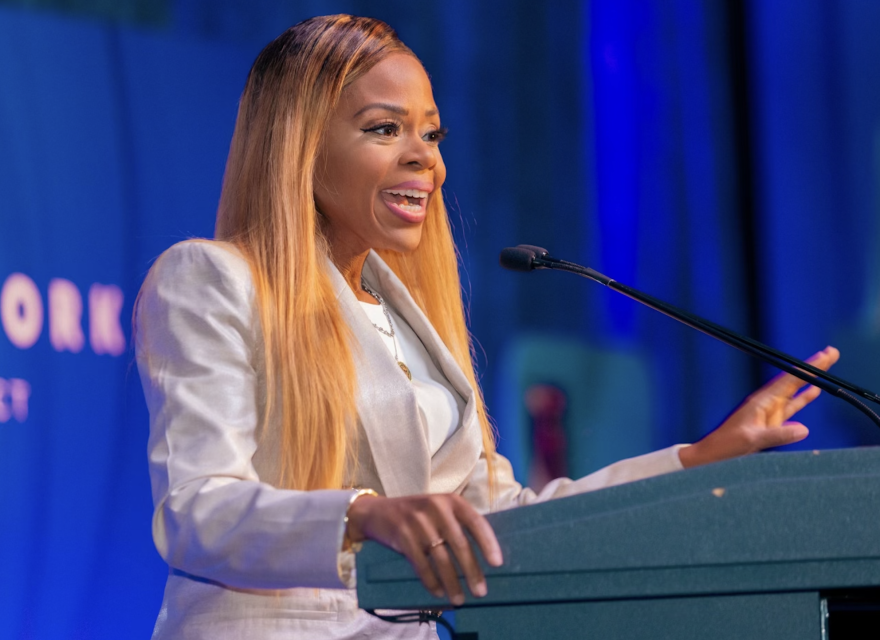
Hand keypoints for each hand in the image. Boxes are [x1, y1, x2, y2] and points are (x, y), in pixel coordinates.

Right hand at [345, 493, 502, 604]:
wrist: (378, 511)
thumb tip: (484, 554)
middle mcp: (436, 508)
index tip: (497, 564)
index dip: (488, 543)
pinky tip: (438, 592)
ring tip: (459, 599)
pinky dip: (431, 581)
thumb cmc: (417, 513)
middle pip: (459, 543)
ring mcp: (418, 522)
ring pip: (441, 558)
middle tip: (480, 591)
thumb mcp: (439, 508)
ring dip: (452, 582)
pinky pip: (421, 564)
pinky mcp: (403, 536)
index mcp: (451, 501)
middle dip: (471, 570)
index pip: (476, 521)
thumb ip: (458, 523)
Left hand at [678, 346, 839, 467]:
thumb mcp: (752, 439)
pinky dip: (803, 398)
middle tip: (832, 352)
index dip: (808, 368)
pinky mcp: (771, 422)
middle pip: (794, 380)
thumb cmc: (727, 445)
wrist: (714, 454)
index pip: (789, 380)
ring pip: (794, 391)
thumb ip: (777, 435)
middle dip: (813, 367)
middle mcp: (767, 402)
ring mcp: (769, 412)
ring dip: (811, 379)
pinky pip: (791, 407)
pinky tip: (814, 391)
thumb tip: (804, 429)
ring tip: (826, 365)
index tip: (824, 355)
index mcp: (761, 401)